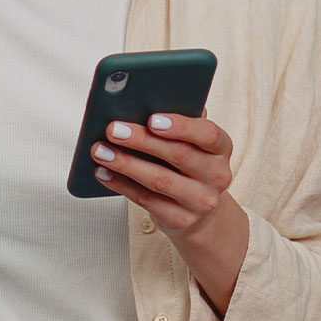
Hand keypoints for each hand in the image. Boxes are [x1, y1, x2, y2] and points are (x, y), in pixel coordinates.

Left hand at [91, 112, 248, 312]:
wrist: (201, 213)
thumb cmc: (188, 165)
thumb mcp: (192, 143)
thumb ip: (177, 122)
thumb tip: (144, 100)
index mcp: (221, 148)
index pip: (208, 134)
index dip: (181, 126)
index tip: (152, 118)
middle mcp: (217, 175)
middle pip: (178, 154)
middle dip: (141, 140)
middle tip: (113, 129)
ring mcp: (201, 201)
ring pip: (159, 180)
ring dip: (125, 163)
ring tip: (100, 150)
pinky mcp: (181, 220)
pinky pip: (146, 200)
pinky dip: (121, 184)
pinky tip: (103, 172)